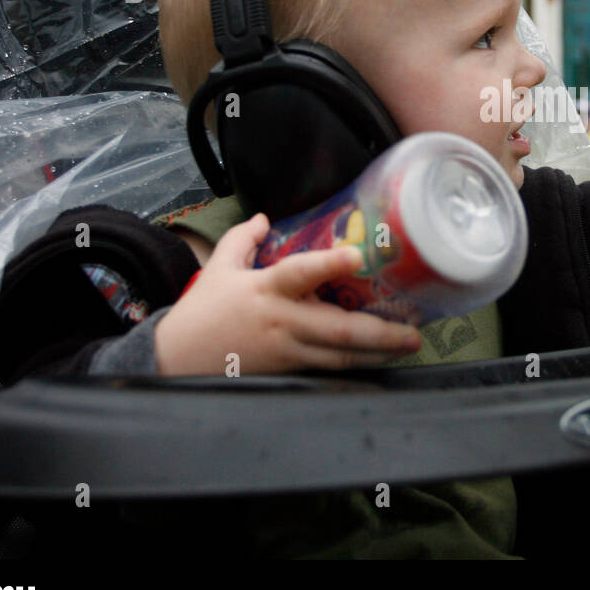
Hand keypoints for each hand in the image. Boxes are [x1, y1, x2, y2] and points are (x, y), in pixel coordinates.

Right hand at [154, 213, 421, 375]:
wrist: (174, 361)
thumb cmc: (202, 312)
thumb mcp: (219, 267)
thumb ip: (244, 239)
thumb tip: (267, 217)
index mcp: (265, 290)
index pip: (298, 273)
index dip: (328, 264)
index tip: (357, 255)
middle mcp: (282, 322)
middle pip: (336, 329)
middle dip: (379, 332)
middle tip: (414, 330)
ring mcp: (287, 351)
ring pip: (339, 356)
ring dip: (377, 353)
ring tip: (409, 346)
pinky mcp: (287, 371)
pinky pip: (327, 367)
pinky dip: (355, 364)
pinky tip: (380, 360)